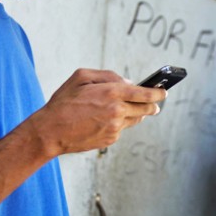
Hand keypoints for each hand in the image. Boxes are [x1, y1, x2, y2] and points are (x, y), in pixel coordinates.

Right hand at [25, 69, 165, 156]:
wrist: (51, 131)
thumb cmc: (64, 102)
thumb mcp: (81, 77)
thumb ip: (107, 75)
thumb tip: (127, 82)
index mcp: (112, 92)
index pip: (145, 93)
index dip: (158, 93)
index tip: (164, 92)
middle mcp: (117, 111)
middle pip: (145, 109)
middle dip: (151, 105)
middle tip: (155, 104)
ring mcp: (115, 127)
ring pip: (134, 120)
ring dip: (134, 114)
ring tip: (124, 110)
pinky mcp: (110, 139)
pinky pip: (121, 129)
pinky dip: (118, 123)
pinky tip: (103, 121)